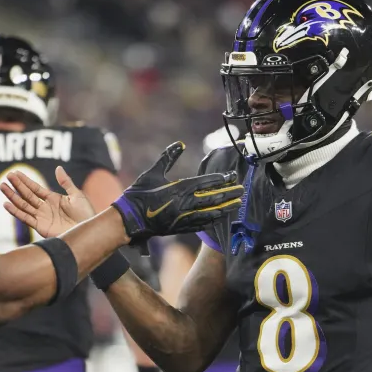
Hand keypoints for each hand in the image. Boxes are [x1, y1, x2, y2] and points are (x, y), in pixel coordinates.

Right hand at [1, 165, 95, 237]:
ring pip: (23, 205)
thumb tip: (58, 167)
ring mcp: (42, 217)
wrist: (88, 231)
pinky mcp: (40, 227)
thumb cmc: (86, 214)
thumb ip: (66, 182)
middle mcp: (45, 208)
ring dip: (12, 196)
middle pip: (27, 195)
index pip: (35, 188)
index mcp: (53, 199)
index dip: (25, 181)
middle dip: (17, 186)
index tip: (15, 173)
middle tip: (6, 176)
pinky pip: (26, 218)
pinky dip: (15, 212)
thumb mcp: (77, 195)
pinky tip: (6, 204)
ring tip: (2, 187)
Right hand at [111, 142, 242, 242]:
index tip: (232, 176)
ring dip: (225, 207)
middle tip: (241, 190)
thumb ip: (167, 157)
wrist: (130, 219)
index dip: (221, 179)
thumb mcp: (153, 172)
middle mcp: (185, 203)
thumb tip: (180, 144)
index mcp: (179, 188)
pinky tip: (221, 217)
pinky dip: (213, 219)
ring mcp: (184, 217)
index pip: (206, 182)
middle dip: (229, 193)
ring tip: (237, 204)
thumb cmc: (139, 194)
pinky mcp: (181, 227)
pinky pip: (202, 224)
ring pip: (211, 212)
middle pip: (213, 197)